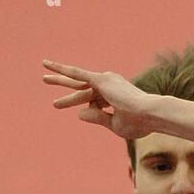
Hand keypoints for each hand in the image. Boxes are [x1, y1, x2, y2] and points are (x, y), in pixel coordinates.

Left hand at [42, 61, 157, 139]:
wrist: (150, 115)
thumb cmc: (138, 123)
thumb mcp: (114, 125)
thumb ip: (97, 118)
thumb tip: (78, 113)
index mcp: (112, 95)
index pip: (90, 99)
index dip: (80, 107)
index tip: (70, 111)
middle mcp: (107, 84)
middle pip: (80, 85)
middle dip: (63, 84)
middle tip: (45, 80)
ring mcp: (104, 81)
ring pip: (77, 83)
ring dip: (59, 81)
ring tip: (43, 78)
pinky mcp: (101, 80)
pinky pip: (79, 75)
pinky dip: (67, 71)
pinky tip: (54, 68)